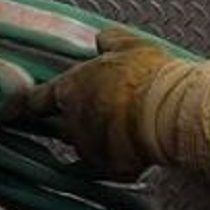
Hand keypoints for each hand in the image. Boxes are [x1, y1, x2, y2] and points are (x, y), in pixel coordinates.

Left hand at [43, 27, 176, 179]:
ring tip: (127, 132)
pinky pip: (109, 166)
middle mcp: (73, 122)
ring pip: (87, 147)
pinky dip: (118, 160)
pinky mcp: (110, 169)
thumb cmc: (149, 76)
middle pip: (66, 126)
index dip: (39, 101)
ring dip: (100, 141)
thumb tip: (102, 40)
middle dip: (80, 122)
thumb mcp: (130, 44)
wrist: (170, 111)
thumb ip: (110, 41)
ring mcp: (90, 148)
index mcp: (71, 89)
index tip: (38, 104)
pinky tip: (134, 152)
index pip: (39, 99)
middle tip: (105, 113)